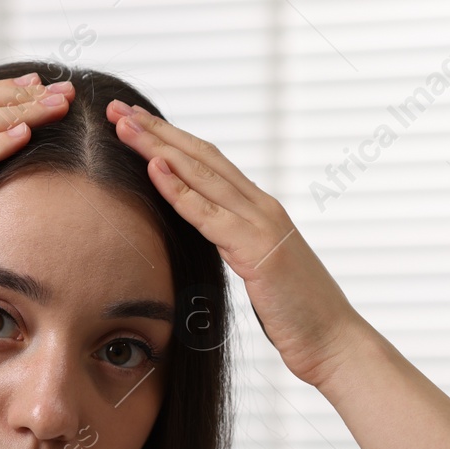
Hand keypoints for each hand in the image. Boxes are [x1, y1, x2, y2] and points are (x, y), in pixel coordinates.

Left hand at [105, 99, 365, 388]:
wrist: (333, 341)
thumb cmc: (296, 315)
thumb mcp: (259, 272)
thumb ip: (237, 248)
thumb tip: (211, 243)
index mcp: (258, 210)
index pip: (207, 163)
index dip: (169, 139)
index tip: (134, 122)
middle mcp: (260, 206)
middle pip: (200, 155)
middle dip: (155, 130)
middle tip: (116, 107)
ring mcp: (260, 223)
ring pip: (200, 173)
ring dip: (157, 146)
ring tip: (123, 124)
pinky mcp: (256, 248)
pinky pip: (208, 213)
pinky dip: (178, 188)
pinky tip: (153, 167)